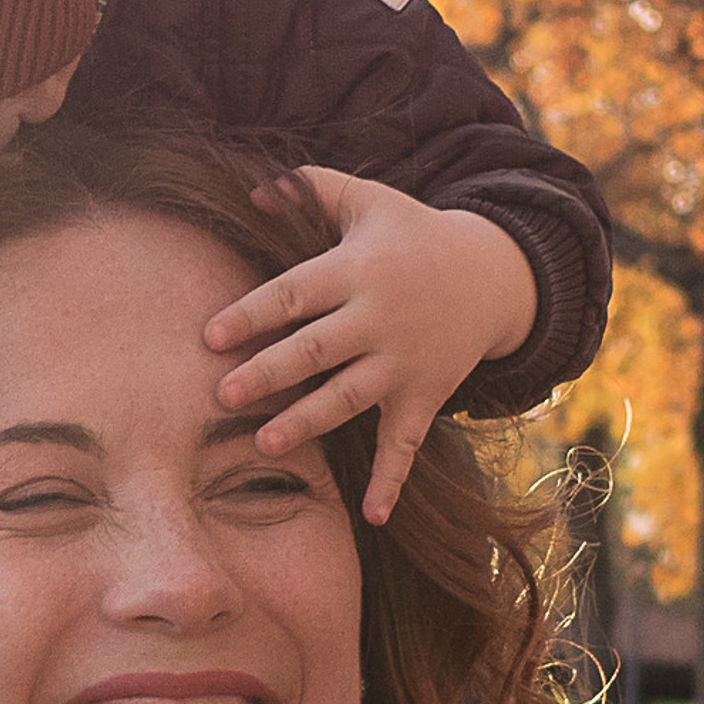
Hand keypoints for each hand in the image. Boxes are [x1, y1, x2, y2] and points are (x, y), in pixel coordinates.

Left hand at [202, 168, 537, 522]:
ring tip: (264, 445)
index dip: (253, 314)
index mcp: (358, 271)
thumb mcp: (369, 200)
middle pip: (317, 349)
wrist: (493, 275)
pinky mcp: (424, 395)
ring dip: (310, 422)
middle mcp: (380, 319)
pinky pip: (407, 443)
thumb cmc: (412, 235)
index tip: (210, 336)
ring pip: (351, 397)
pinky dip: (393, 481)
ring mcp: (405, 362)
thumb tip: (251, 192)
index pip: (295, 294)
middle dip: (270, 373)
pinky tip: (373, 517)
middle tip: (222, 396)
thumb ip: (311, 187)